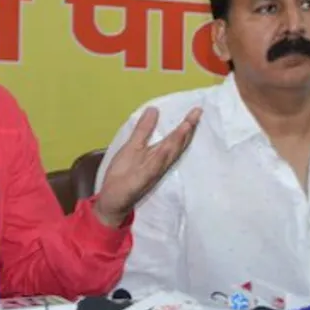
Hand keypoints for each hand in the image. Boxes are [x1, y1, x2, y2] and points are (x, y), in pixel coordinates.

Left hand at [93, 106, 200, 227]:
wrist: (112, 201)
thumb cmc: (123, 174)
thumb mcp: (132, 147)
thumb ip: (143, 130)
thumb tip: (153, 109)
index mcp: (156, 154)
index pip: (174, 138)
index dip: (186, 125)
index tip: (197, 109)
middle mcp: (158, 163)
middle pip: (175, 145)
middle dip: (187, 129)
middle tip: (198, 112)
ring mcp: (151, 172)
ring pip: (167, 156)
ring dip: (177, 142)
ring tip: (187, 125)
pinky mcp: (141, 181)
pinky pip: (152, 169)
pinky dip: (158, 160)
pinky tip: (164, 151)